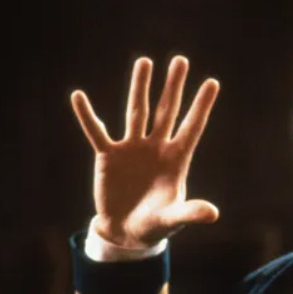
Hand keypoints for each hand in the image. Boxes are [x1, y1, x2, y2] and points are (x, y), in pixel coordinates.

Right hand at [71, 56, 219, 246]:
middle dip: (173, 86)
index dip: (201, 106)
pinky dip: (87, 115)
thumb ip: (190, 213)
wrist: (126, 233)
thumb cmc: (155, 226)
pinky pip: (96, 132)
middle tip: (181, 60)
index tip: (213, 82)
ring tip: (145, 61)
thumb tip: (213, 214)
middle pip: (166, 110)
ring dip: (140, 86)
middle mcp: (156, 148)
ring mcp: (132, 149)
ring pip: (136, 111)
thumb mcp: (173, 219)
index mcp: (176, 160)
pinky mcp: (108, 156)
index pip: (192, 127)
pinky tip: (78, 96)